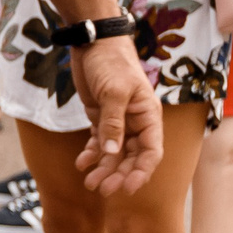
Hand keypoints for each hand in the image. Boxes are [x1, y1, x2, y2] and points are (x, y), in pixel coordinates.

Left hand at [69, 35, 163, 193]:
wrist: (93, 43)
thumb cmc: (110, 64)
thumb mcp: (114, 92)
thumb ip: (113, 123)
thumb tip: (112, 153)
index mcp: (148, 117)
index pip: (151, 152)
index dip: (141, 171)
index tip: (128, 188)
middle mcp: (137, 122)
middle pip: (132, 156)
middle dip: (119, 174)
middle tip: (102, 189)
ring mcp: (119, 121)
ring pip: (115, 152)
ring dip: (104, 168)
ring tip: (89, 183)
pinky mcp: (101, 117)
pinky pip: (100, 142)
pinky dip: (92, 153)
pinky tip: (81, 164)